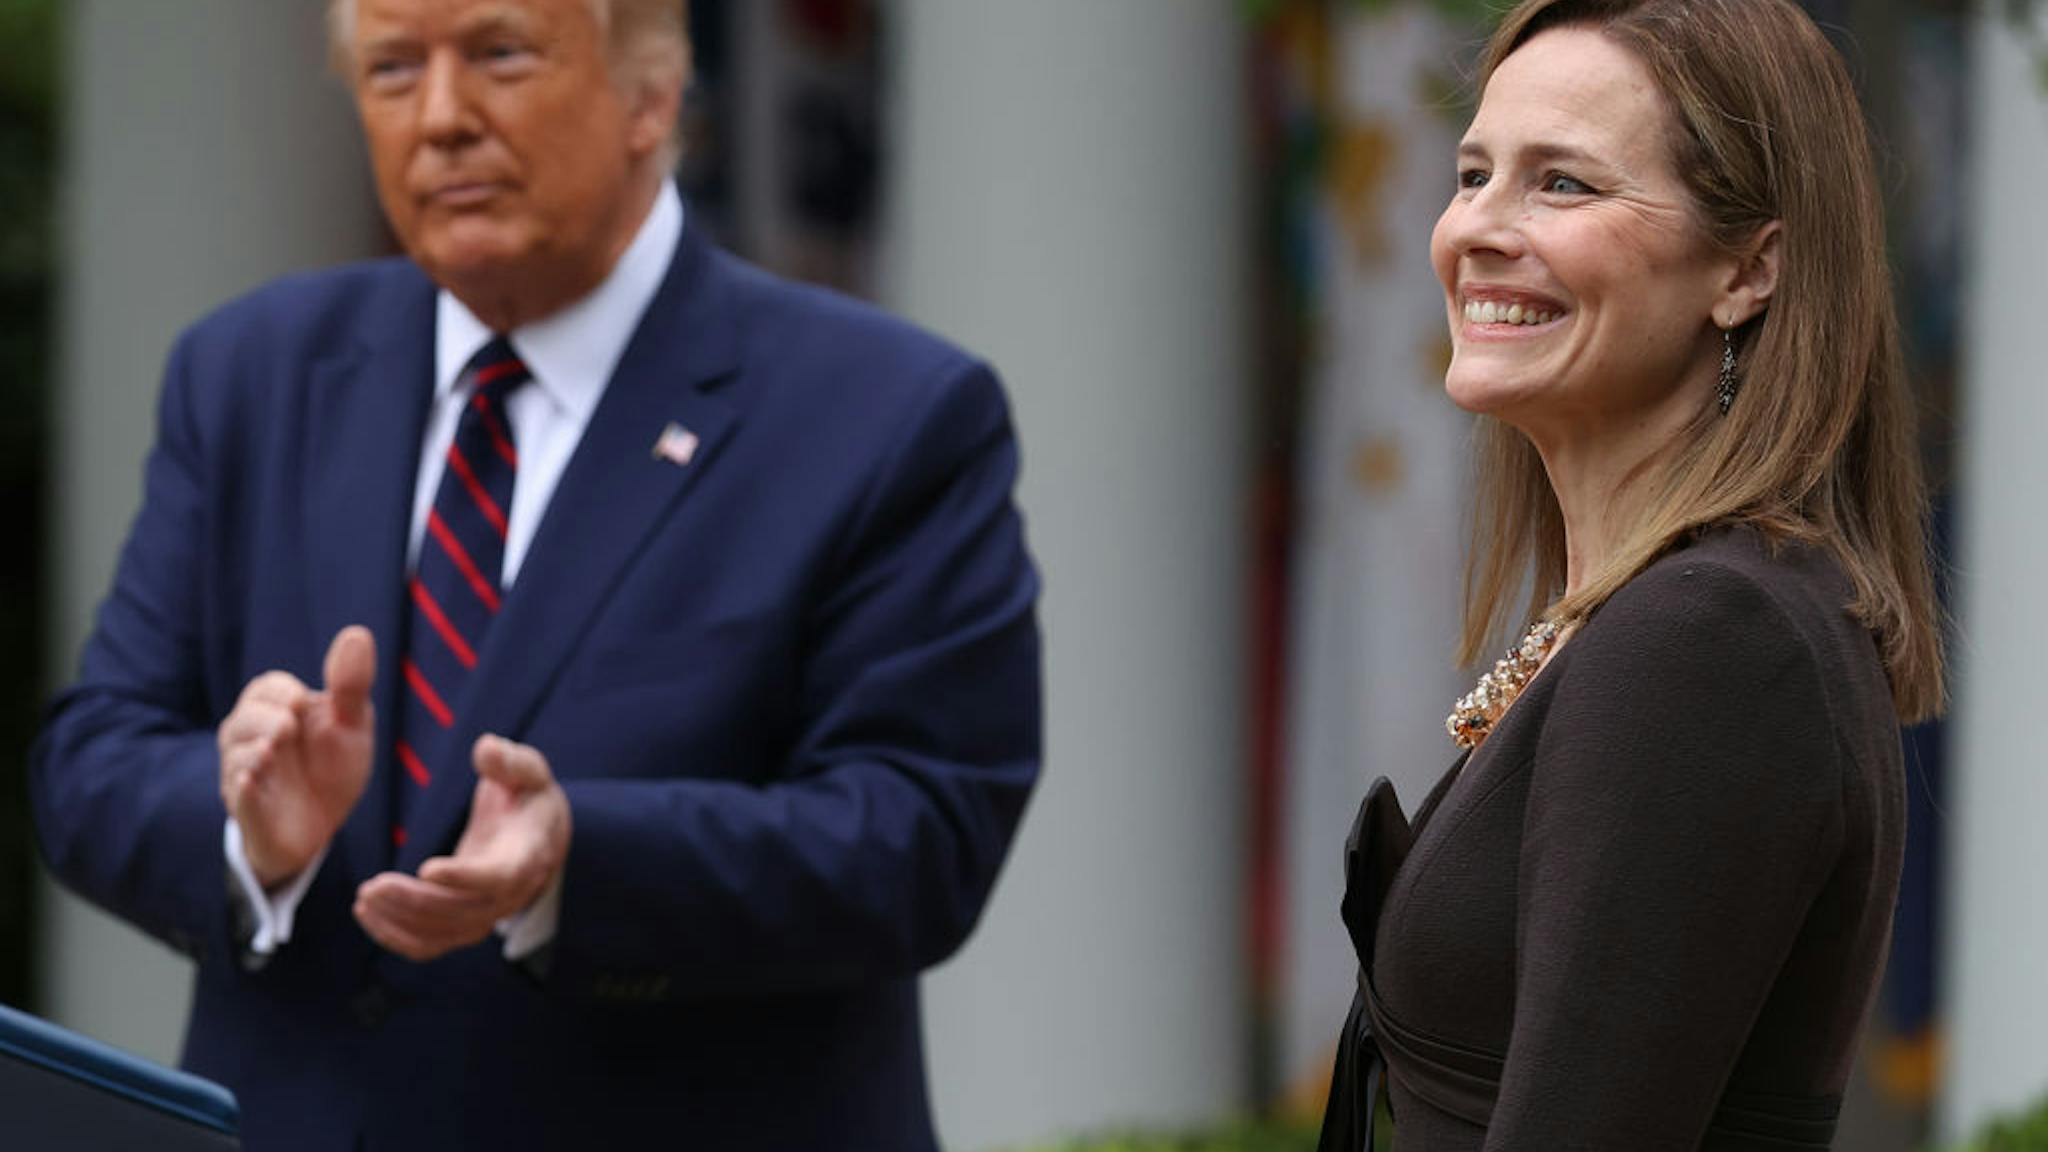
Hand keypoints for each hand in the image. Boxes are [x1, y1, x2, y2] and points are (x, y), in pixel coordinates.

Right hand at [219, 626, 375, 889]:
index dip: (279, 691)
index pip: (264, 688)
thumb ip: (351, 683)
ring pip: (235, 757)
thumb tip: (357, 633)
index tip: (299, 701)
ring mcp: (244, 776)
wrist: (323, 824)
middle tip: (288, 728)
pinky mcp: (247, 811)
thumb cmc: (332, 765)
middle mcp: (250, 740)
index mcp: (274, 711)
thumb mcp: (352, 723)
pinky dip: (244, 789)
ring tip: (274, 749)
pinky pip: (238, 797)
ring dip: (253, 751)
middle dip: (263, 719)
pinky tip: (252, 781)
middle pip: (241, 719)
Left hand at [353, 734, 570, 961]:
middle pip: (464, 912)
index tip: (427, 869)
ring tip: (364, 897)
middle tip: (372, 886)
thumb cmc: (528, 796)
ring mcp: (488, 914)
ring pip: (444, 933)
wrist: (539, 834)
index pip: (500, 877)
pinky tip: (368, 915)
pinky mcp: (465, 923)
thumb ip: (509, 761)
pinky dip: (398, 937)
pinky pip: (432, 944)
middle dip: (416, 903)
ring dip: (401, 922)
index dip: (465, 877)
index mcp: (528, 855)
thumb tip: (487, 748)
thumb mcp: (528, 771)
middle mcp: (511, 894)